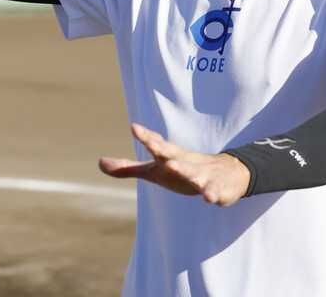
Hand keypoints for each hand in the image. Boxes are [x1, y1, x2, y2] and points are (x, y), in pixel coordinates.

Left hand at [99, 123, 250, 206]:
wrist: (226, 174)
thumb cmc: (182, 170)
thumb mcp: (153, 170)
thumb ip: (128, 168)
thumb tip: (99, 163)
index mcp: (169, 157)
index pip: (156, 145)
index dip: (146, 137)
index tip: (134, 128)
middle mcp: (184, 162)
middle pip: (172, 154)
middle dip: (162, 148)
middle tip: (151, 143)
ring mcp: (202, 175)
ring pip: (193, 172)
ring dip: (184, 169)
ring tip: (172, 166)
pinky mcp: (216, 189)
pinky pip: (214, 192)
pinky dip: (212, 194)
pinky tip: (208, 198)